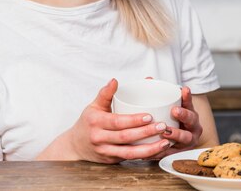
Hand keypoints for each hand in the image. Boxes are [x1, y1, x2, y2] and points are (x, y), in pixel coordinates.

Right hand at [40, 79, 171, 162]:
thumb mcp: (93, 106)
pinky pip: (129, 159)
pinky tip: (158, 151)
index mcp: (96, 122)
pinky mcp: (111, 161)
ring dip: (149, 149)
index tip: (149, 116)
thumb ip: (106, 93)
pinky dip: (144, 156)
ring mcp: (105, 152)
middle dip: (145, 133)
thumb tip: (115, 80)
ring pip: (129, 153)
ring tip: (165, 142)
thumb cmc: (88, 122)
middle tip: (162, 126)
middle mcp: (100, 138)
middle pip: (125, 137)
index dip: (133, 120)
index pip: (117, 122)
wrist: (74, 145)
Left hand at [153, 86, 203, 157]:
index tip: (184, 89)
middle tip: (175, 110)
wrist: (180, 145)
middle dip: (184, 115)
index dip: (187, 97)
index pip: (190, 103)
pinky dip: (163, 151)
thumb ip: (161, 95)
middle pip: (192, 120)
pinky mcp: (180, 153)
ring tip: (165, 133)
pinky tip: (153, 151)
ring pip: (185, 138)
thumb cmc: (172, 122)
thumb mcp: (171, 109)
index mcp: (190, 114)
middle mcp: (192, 127)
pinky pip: (173, 153)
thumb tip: (148, 79)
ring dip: (176, 135)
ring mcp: (188, 141)